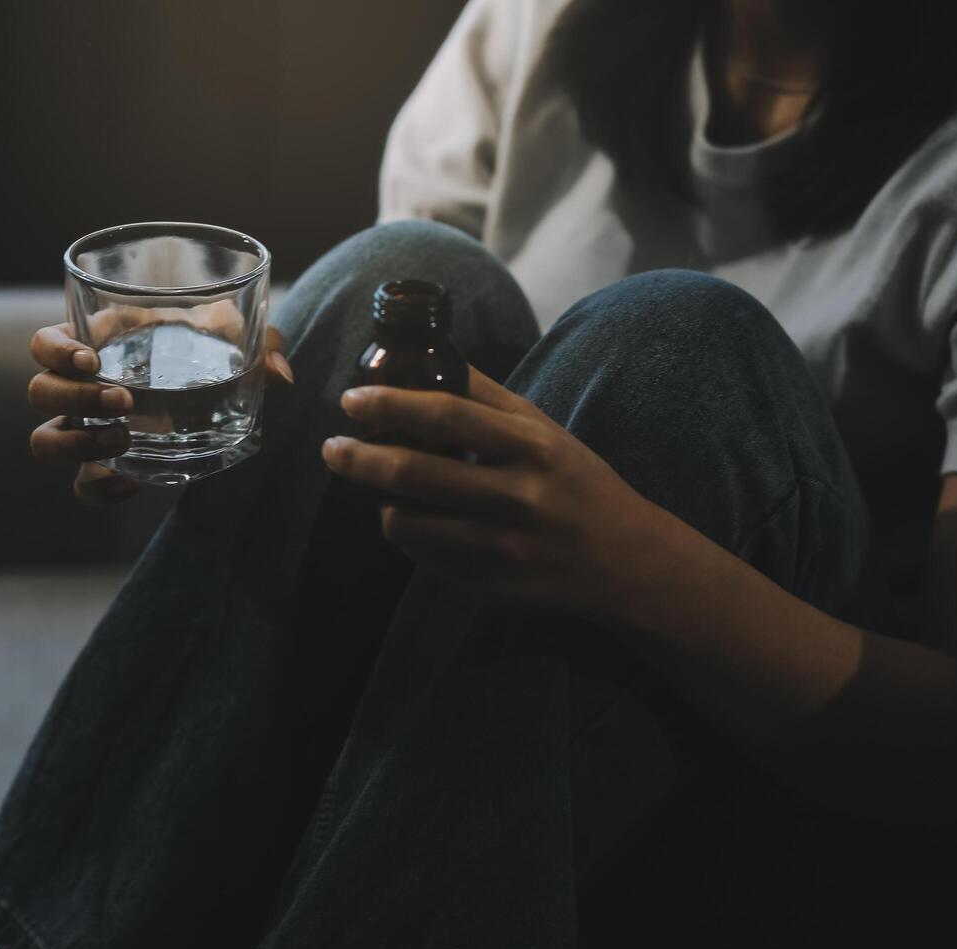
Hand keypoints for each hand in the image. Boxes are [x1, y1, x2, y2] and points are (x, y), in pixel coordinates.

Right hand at [28, 320, 293, 506]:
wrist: (218, 401)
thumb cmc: (212, 354)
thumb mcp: (238, 342)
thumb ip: (262, 345)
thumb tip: (280, 374)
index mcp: (98, 344)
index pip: (45, 344)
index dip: (56, 351)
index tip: (92, 359)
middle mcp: (81, 388)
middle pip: (40, 392)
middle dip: (75, 398)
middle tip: (125, 403)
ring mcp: (86, 431)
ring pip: (43, 440)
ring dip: (75, 443)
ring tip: (123, 440)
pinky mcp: (102, 467)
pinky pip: (81, 487)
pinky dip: (99, 490)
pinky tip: (132, 486)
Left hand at [321, 368, 656, 619]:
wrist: (625, 560)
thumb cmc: (576, 482)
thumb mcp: (542, 430)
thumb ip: (487, 396)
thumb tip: (429, 357)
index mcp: (531, 445)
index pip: (447, 416)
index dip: (390, 405)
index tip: (351, 400)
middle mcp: (518, 494)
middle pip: (416, 473)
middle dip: (362, 458)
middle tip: (332, 448)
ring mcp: (504, 545)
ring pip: (413, 523)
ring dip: (383, 502)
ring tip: (379, 488)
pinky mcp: (493, 583)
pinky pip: (427, 557)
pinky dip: (409, 536)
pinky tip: (413, 522)